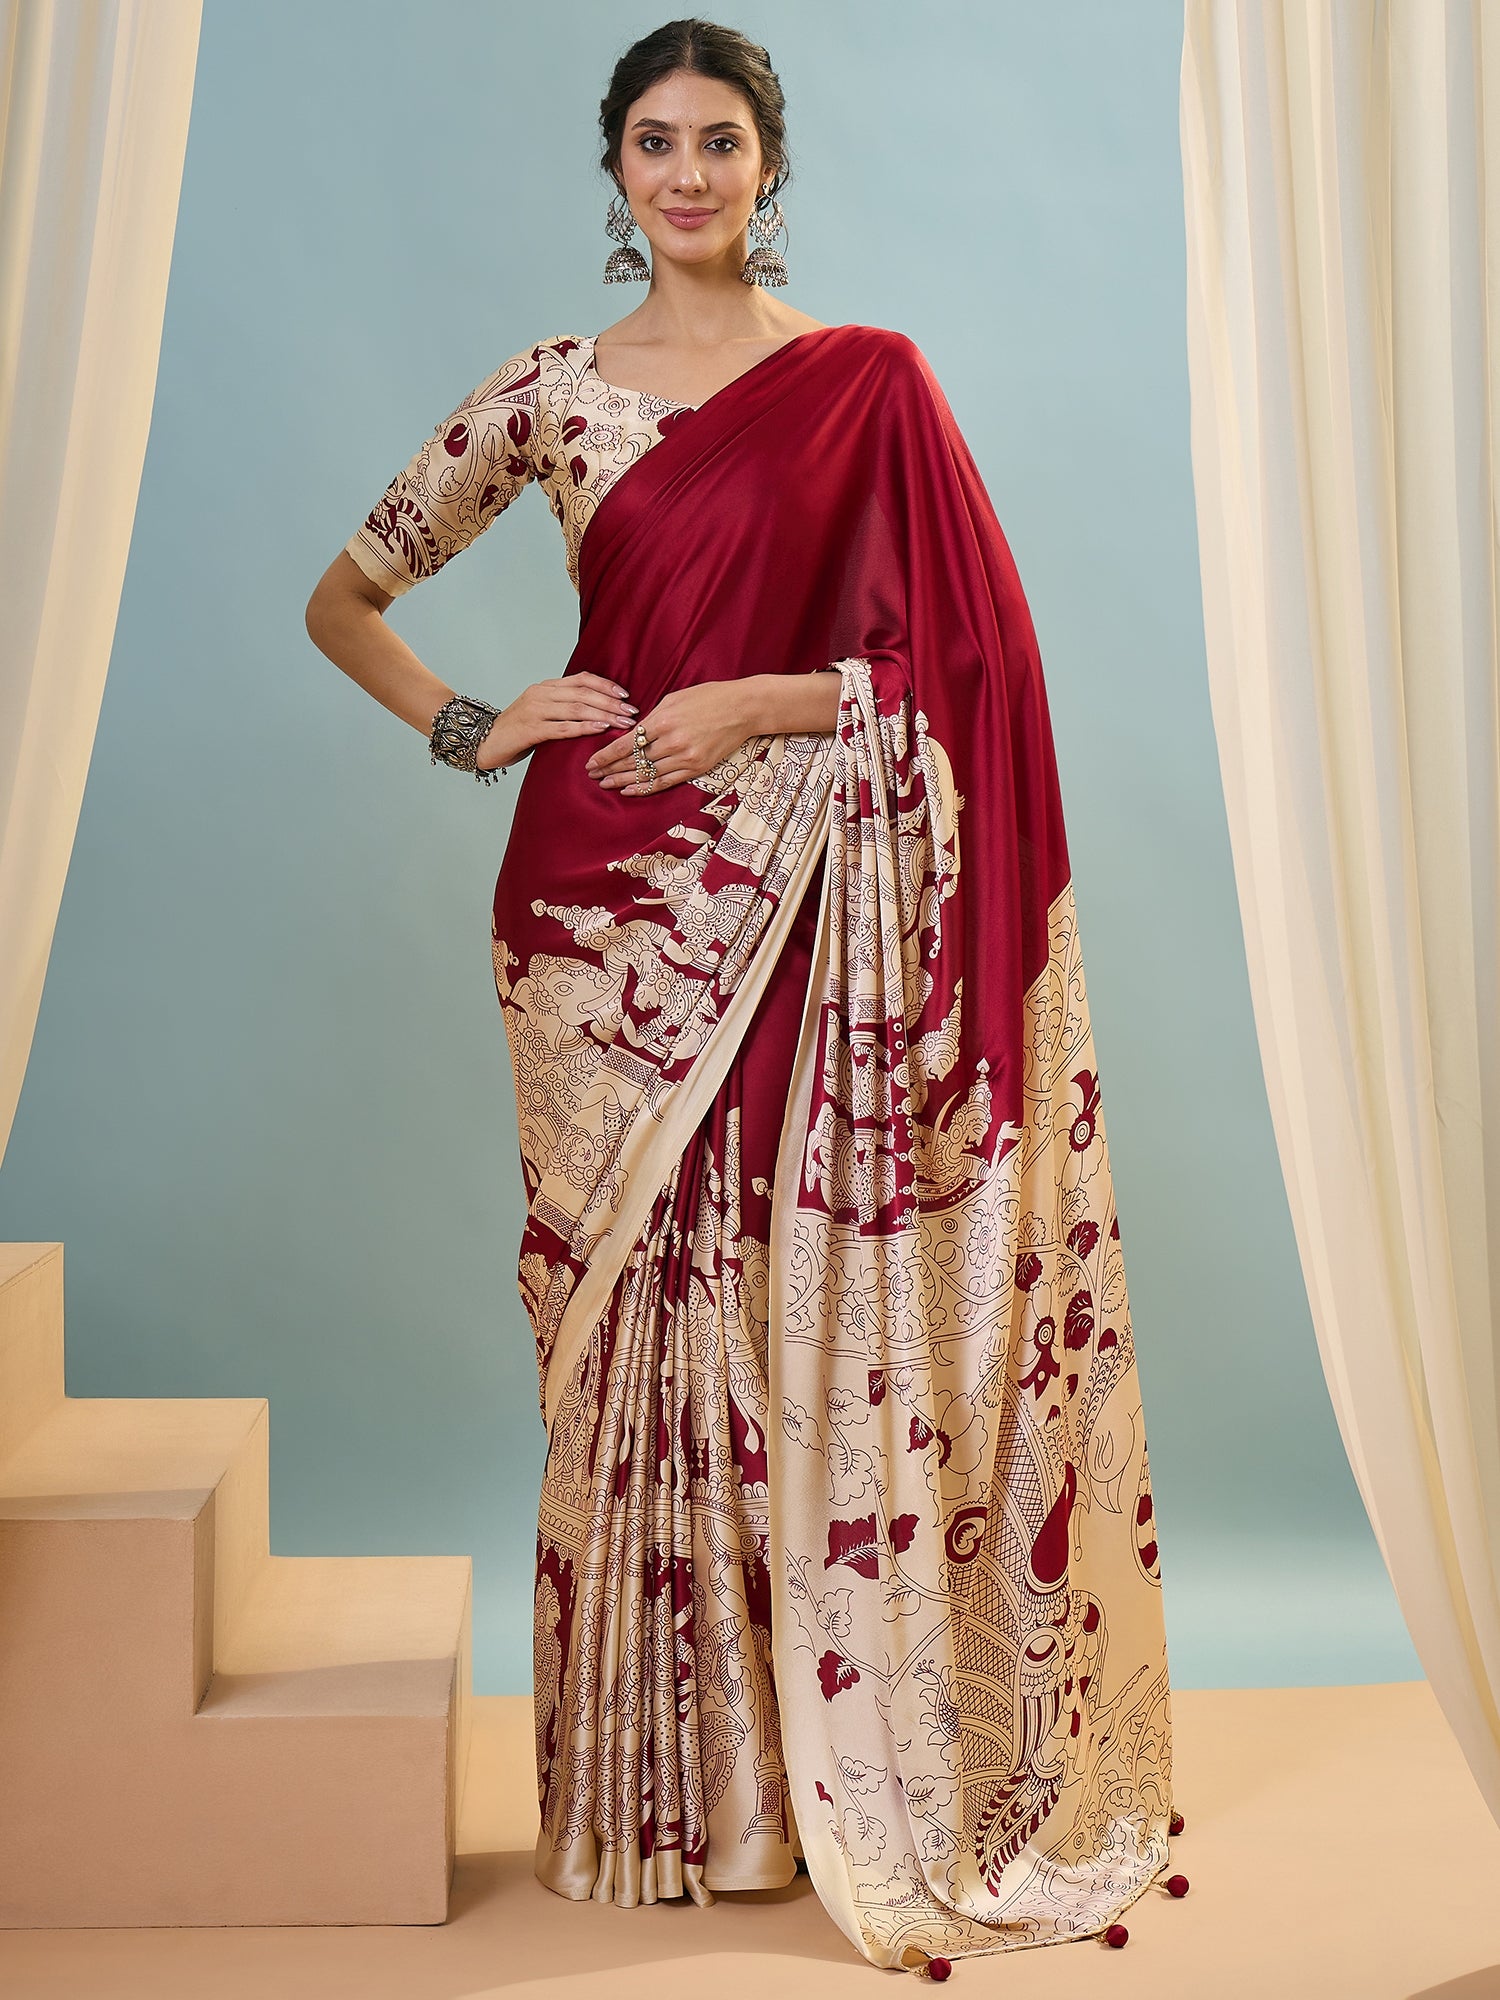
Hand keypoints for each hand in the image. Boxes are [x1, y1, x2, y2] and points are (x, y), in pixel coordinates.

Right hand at [475, 673, 636, 771]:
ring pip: (577, 708)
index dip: (605, 686)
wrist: (484, 742)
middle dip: (611, 703)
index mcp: (546, 687)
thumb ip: (563, 708)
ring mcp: (535, 711)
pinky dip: (584, 727)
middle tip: (632, 713)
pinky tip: (600, 729)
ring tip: (623, 723)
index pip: (581, 679)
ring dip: (604, 715)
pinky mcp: (530, 729)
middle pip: (583, 693)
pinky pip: (563, 727)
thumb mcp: (541, 713)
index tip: (625, 695)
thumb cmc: (516, 731)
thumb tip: (596, 711)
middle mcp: (541, 694)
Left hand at [585, 681, 760, 794]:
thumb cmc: (709, 697)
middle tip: (592, 775)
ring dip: (623, 781)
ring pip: (646, 774)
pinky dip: (646, 788)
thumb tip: (633, 734)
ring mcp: (685, 758)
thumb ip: (652, 718)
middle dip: (609, 769)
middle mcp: (672, 742)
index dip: (605, 756)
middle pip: (632, 762)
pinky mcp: (697, 768)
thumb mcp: (674, 699)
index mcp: (663, 721)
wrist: (742, 709)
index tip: (591, 762)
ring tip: (606, 784)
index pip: (625, 744)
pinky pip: (665, 782)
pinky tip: (630, 791)